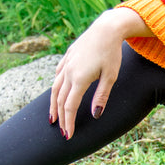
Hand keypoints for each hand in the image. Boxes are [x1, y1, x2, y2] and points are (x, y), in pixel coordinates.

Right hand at [50, 6, 150, 138]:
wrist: (106, 28)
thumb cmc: (112, 53)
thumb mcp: (110, 76)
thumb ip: (102, 96)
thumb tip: (96, 115)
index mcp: (79, 79)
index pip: (70, 106)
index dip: (68, 122)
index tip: (69, 135)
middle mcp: (69, 72)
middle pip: (60, 100)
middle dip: (61, 118)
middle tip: (62, 132)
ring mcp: (66, 64)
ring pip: (55, 88)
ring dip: (53, 105)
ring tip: (52, 118)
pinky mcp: (67, 57)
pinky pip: (58, 76)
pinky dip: (56, 88)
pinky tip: (57, 93)